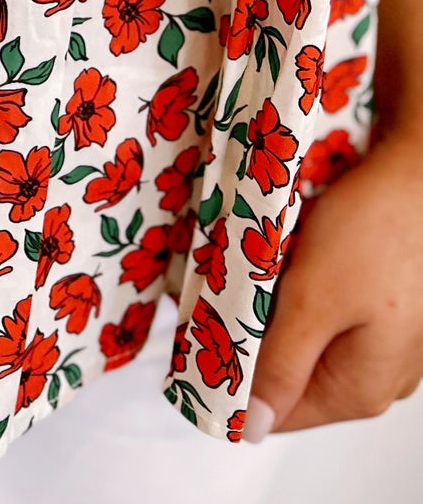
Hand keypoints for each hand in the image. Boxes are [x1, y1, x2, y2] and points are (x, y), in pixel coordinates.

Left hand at [246, 128, 422, 436]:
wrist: (422, 172)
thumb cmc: (377, 230)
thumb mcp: (314, 300)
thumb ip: (281, 365)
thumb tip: (252, 427)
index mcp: (360, 390)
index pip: (276, 414)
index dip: (231, 384)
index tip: (198, 340)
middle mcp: (379, 376)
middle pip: (290, 373)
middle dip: (252, 335)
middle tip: (227, 289)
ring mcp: (384, 341)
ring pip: (304, 335)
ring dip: (274, 304)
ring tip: (262, 265)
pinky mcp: (382, 306)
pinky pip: (325, 308)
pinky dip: (299, 284)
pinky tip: (293, 253)